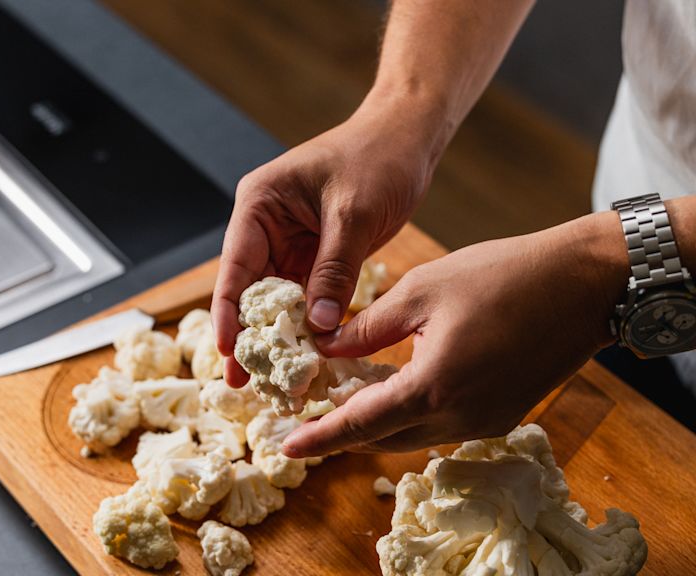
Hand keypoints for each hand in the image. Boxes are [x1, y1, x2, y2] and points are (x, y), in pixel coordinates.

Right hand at [212, 91, 446, 385]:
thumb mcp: (353, 214)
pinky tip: (306, 355)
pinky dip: (306, 325)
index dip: (229, 314)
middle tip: (244, 383)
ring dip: (278, 336)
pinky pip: (305, 296)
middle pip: (250, 290)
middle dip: (249, 335)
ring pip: (277, 299)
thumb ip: (334, 270)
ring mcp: (290, 243)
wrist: (406, 139)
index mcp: (260, 204)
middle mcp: (267, 226)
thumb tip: (318, 327)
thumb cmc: (377, 158)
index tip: (228, 353)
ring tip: (273, 380)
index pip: (235, 267)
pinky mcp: (315, 256)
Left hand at [282, 211, 628, 455]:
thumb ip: (368, 326)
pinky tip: (398, 387)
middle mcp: (460, 417)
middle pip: (385, 438)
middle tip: (311, 417)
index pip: (360, 425)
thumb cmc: (500, 275)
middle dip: (345, 432)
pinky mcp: (503, 416)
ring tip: (348, 398)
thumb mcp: (422, 290)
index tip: (287, 446)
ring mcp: (486, 421)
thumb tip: (328, 346)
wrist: (582, 284)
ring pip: (414, 434)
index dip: (320, 438)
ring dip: (379, 422)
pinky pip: (443, 425)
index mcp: (432, 386)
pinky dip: (413, 413)